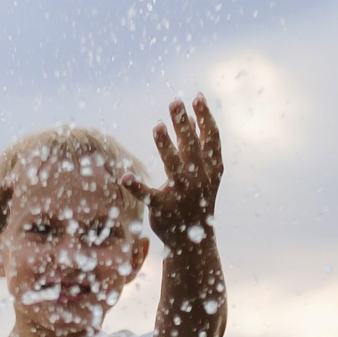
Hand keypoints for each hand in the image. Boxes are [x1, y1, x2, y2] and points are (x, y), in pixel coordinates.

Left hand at [126, 95, 222, 248]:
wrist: (193, 239)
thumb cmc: (197, 199)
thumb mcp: (206, 173)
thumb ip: (200, 148)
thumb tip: (195, 117)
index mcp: (212, 169)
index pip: (211, 138)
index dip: (205, 117)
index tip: (197, 97)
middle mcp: (200, 179)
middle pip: (192, 146)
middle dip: (183, 124)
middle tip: (174, 102)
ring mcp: (183, 194)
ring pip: (174, 165)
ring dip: (166, 145)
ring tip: (157, 125)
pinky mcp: (163, 208)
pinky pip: (148, 195)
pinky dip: (136, 186)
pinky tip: (125, 177)